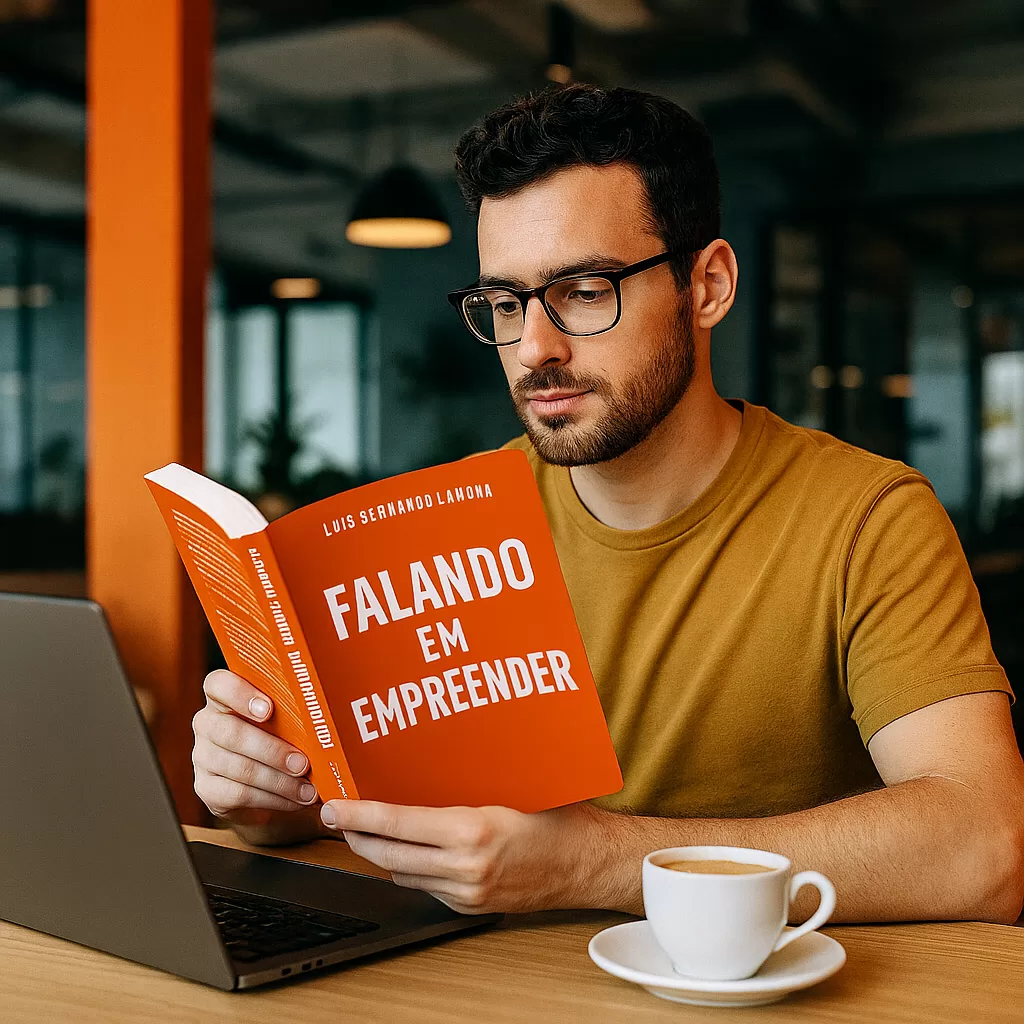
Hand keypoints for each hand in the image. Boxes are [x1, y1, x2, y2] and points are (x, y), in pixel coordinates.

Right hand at [192, 669, 319, 830]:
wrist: (259, 785)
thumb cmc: (278, 740)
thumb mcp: (284, 721)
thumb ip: (293, 713)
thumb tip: (326, 720)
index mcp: (224, 697)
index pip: (219, 685)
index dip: (240, 694)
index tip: (269, 710)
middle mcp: (207, 723)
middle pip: (230, 732)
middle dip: (272, 750)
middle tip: (302, 764)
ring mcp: (202, 756)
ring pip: (238, 768)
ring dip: (279, 781)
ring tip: (307, 790)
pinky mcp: (205, 787)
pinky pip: (237, 794)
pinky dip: (271, 799)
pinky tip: (292, 800)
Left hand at [318, 799, 620, 913]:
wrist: (586, 863)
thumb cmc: (557, 815)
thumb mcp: (510, 787)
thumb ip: (465, 784)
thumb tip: (423, 762)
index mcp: (472, 830)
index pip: (397, 822)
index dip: (359, 814)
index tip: (335, 805)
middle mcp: (465, 867)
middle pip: (387, 854)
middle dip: (356, 835)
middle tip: (337, 815)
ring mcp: (466, 892)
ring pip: (401, 873)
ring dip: (381, 852)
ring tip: (366, 829)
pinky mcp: (471, 907)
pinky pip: (425, 887)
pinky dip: (410, 868)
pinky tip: (408, 849)